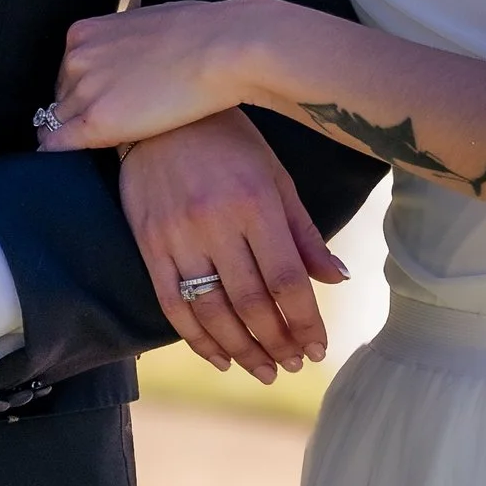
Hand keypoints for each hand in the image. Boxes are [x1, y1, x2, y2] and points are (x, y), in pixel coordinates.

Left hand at [41, 0, 257, 150]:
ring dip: (74, 133)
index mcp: (85, 33)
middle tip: (106, 126)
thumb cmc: (202, 32)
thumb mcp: (148, 22)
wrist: (222, 49)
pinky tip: (61, 163)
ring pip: (59, 121)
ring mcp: (84, 91)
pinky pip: (58, 144)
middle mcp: (77, 59)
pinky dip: (58, 153)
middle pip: (62, 96)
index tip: (99, 103)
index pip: (69, 71)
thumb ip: (128, 40)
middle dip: (78, 111)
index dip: (85, 90)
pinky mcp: (96, 123)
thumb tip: (137, 52)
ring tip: (94, 146)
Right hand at [119, 113, 345, 383]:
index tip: (319, 348)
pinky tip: (221, 359)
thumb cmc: (228, 141)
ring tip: (265, 371)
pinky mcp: (148, 244)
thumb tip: (337, 280)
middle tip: (294, 365)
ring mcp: (177, 236)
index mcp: (256, 202)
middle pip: (252, 303)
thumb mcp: (275, 176)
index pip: (287, 280)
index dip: (305, 321)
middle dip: (278, 343)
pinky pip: (172, 305)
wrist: (156, 113)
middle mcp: (216, 222)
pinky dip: (198, 340)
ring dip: (243, 351)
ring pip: (213, 312)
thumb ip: (303, 232)